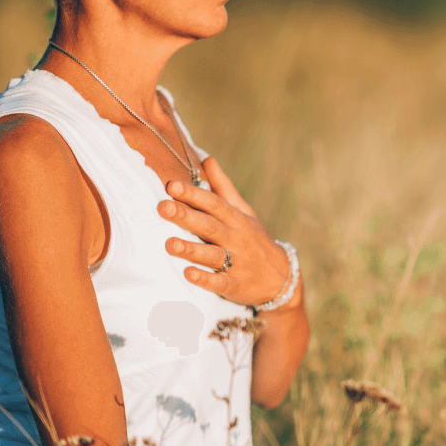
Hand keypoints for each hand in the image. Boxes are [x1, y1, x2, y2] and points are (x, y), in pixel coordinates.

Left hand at [157, 157, 298, 309]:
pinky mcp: (236, 286)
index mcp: (237, 219)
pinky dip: (205, 279)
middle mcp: (237, 239)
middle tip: (163, 207)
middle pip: (210, 226)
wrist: (283, 278)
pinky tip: (188, 273)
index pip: (214, 203)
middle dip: (186, 217)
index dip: (194, 194)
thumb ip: (223, 188)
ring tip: (169, 244)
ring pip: (213, 255)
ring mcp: (238, 263)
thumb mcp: (244, 212)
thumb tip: (207, 159)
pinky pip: (220, 283)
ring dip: (192, 249)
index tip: (172, 185)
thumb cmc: (256, 240)